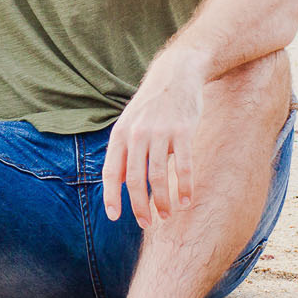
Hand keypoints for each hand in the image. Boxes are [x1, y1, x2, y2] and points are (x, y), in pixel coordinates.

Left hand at [102, 56, 205, 225]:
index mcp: (120, 134)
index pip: (111, 171)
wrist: (176, 74)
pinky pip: (183, 165)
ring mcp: (160, 132)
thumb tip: (121, 184)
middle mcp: (137, 134)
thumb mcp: (130, 122)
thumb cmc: (151, 105)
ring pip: (158, 176)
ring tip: (167, 215)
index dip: (111, 196)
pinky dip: (185, 186)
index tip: (115, 217)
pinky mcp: (183, 131)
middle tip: (147, 224)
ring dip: (162, 201)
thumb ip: (124, 151)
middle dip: (140, 206)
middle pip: (135, 179)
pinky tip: (186, 201)